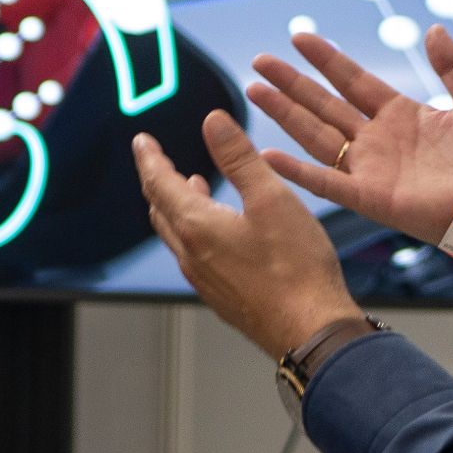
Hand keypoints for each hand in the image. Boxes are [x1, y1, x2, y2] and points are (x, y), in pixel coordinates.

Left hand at [134, 111, 360, 356]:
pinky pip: (193, 255)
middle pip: (161, 210)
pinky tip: (218, 229)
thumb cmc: (296, 268)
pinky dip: (193, 230)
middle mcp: (192, 256)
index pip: (159, 183)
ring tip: (190, 185)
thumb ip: (239, 157)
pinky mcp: (221, 296)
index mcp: (197, 226)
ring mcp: (205, 280)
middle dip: (157, 180)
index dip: (149, 158)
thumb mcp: (271, 198)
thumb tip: (213, 122)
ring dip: (175, 205)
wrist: (311, 330)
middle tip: (157, 160)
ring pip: (176, 234)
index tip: (141, 142)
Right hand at [247, 25, 452, 245]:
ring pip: (315, 135)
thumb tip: (433, 29)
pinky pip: (324, 182)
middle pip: (323, 104)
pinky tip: (267, 155)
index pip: (353, 80)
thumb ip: (452, 65)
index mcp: (400, 115)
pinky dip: (295, 171)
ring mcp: (368, 168)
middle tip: (260, 62)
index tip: (299, 37)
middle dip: (291, 83)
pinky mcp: (367, 197)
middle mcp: (377, 140)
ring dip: (284, 114)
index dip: (326, 59)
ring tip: (254, 91)